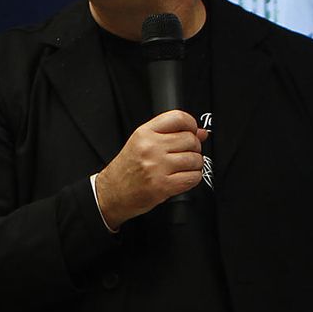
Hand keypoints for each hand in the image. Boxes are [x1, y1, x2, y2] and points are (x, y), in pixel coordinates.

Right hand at [93, 110, 207, 226]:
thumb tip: (201, 133)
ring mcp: (157, 167)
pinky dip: (193, 178)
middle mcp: (150, 148)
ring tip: (181, 168)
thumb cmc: (126, 170)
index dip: (191, 124)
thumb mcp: (141, 144)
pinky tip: (182, 178)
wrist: (111, 193)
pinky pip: (193, 177)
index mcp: (144, 134)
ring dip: (194, 165)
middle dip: (193, 148)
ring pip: (195, 159)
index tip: (192, 132)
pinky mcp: (163, 186)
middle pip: (190, 140)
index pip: (178, 118)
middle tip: (184, 155)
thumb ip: (169, 135)